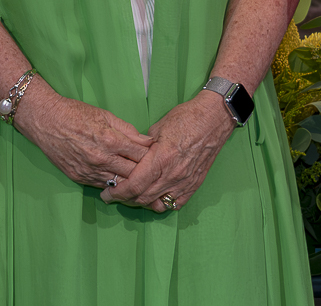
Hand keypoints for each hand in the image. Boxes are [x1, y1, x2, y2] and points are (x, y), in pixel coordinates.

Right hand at [11, 86, 152, 192]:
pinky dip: (112, 184)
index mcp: (110, 140)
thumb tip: (146, 141)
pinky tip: (119, 182)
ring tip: (140, 182)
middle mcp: (101, 158)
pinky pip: (102, 186)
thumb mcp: (104, 115)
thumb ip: (127, 130)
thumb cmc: (74, 113)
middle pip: (134, 173)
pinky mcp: (79, 177)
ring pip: (119, 184)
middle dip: (145, 173)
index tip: (158, 157)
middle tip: (153, 173)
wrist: (45, 119)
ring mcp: (89, 170)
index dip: (152, 157)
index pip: (141, 155)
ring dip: (130, 183)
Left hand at [108, 90, 234, 211]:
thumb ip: (142, 147)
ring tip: (132, 197)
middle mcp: (173, 175)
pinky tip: (155, 198)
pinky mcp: (195, 184)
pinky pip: (176, 203)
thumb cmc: (185, 118)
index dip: (118, 193)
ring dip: (143, 203)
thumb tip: (131, 156)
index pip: (134, 185)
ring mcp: (185, 182)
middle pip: (143, 197)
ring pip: (158, 203)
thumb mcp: (157, 129)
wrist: (213, 119)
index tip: (107, 194)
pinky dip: (163, 203)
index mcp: (160, 159)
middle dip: (125, 199)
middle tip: (114, 195)